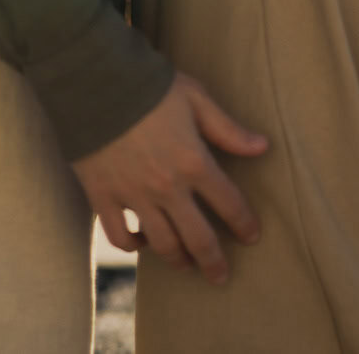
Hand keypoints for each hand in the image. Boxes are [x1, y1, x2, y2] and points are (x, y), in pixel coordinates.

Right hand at [72, 72, 267, 285]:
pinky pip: (120, 237)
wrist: (96, 82)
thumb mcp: (195, 98)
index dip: (244, 222)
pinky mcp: (104, 197)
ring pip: (162, 244)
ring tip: (186, 265)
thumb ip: (227, 128)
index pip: (228, 203)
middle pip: (198, 238)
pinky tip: (143, 243)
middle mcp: (167, 187)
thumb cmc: (151, 86)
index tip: (252, 236)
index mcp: (193, 161)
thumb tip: (262, 147)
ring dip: (178, 260)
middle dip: (213, 261)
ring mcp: (134, 196)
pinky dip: (133, 247)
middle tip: (221, 276)